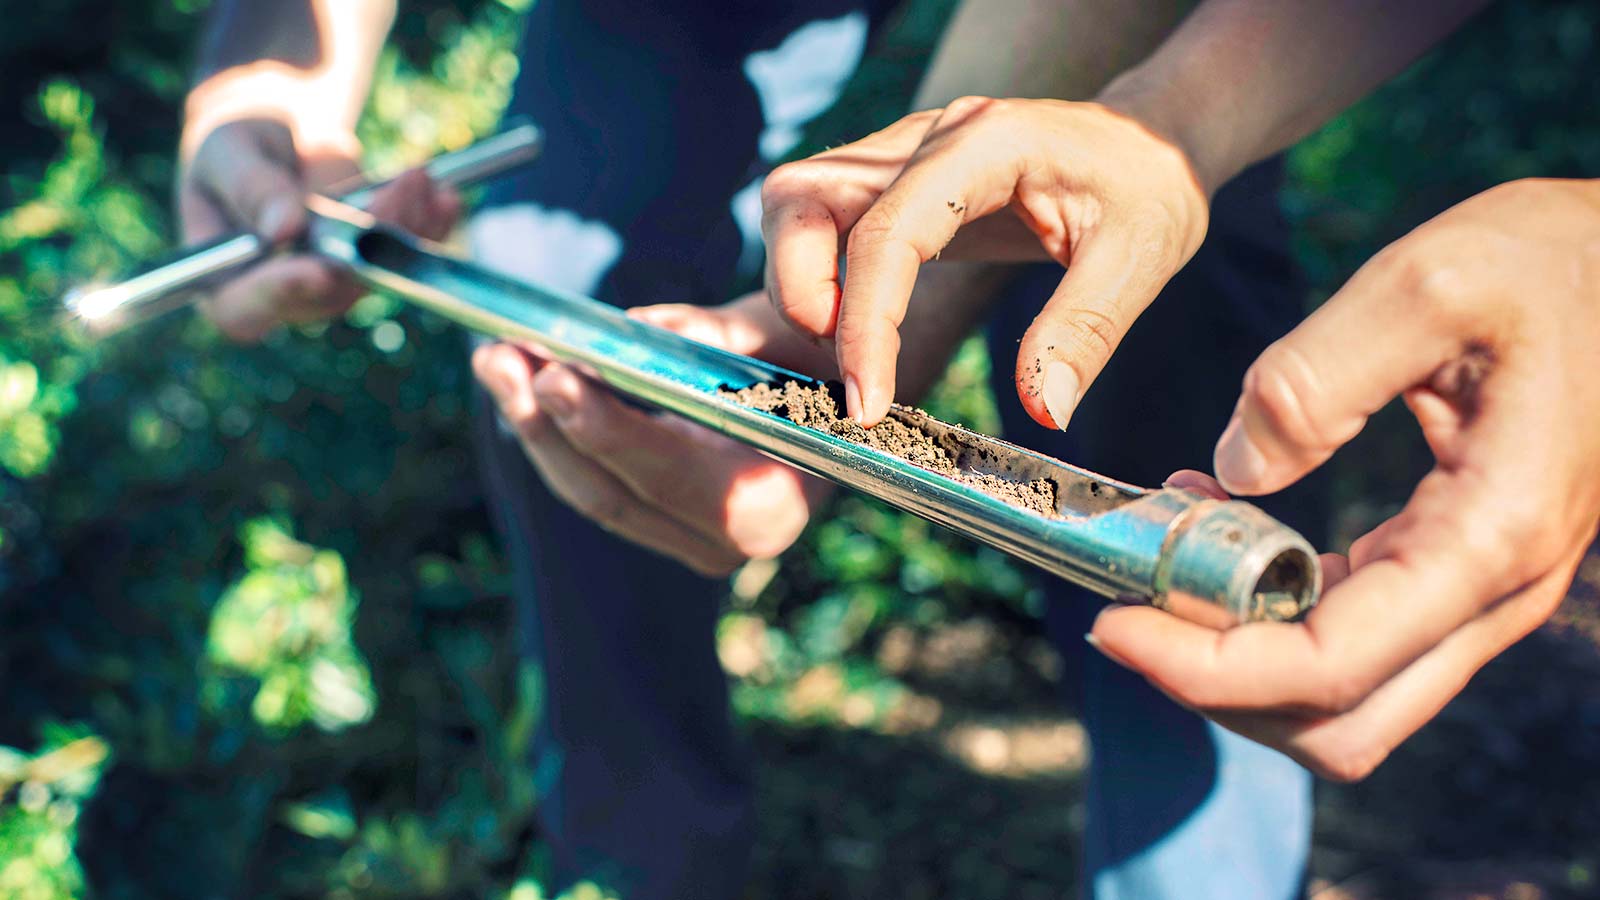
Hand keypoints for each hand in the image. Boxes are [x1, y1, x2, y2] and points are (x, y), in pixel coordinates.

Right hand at [178, 118, 460, 340]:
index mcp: (224, 280)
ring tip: (420, 177)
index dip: (284, 294)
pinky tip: (446, 197)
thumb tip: (283, 230)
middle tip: (399, 188)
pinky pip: (406, 254)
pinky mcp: (371, 263)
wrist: (280, 127)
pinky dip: (431, 225)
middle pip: (330, 291)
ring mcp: (332, 283)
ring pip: (377, 272)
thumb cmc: (236, 141)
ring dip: (408, 228)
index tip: (321, 269)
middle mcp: (282, 294)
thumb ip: (252, 187)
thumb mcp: (230, 151)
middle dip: (370, 240)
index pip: (247, 309)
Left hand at [472, 292, 836, 576]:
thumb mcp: (786, 333)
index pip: (666, 471)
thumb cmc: (823, 361)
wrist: (847, 409)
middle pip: (609, 492)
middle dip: (546, 423)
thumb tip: (633, 331)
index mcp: (769, 504)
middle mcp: (728, 545)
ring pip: (590, 494)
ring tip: (496, 361)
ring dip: (535, 426)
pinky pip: (597, 487)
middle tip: (499, 358)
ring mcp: (692, 544)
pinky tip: (524, 385)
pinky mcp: (665, 528)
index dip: (605, 426)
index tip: (555, 375)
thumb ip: (717, 334)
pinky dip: (557, 436)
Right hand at [760, 97, 1207, 428]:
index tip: (866, 404)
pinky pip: (823, 220)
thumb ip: (1085, 331)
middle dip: (798, 290)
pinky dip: (818, 279)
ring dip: (798, 282)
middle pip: (804, 194)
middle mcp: (927, 139)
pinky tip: (861, 333)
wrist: (1147, 144)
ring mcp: (902, 155)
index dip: (864, 321)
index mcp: (986, 144)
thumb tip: (1042, 412)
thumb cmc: (1147, 189)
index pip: (889, 229)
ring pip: (798, 201)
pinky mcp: (895, 183)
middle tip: (845, 372)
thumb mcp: (1141, 258)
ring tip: (849, 353)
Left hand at [1089, 179, 1599, 779]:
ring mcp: (1477, 592)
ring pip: (1343, 696)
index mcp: (1489, 537)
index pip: (1330, 667)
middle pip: (1337, 721)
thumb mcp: (1425, 284)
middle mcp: (1492, 593)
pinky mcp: (1452, 568)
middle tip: (1125, 605)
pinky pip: (1353, 636)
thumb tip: (1230, 473)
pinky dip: (1270, 612)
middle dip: (1216, 686)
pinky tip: (1215, 525)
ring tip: (1162, 553)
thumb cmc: (1549, 266)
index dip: (1206, 670)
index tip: (1112, 624)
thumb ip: (1312, 380)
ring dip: (1238, 654)